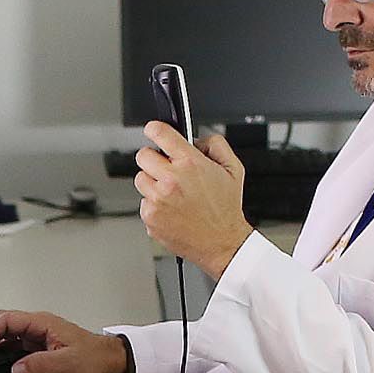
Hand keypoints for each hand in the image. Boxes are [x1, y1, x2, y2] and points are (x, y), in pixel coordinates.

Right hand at [0, 307, 131, 372]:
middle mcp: (38, 324)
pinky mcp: (38, 342)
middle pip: (2, 320)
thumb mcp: (66, 362)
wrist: (107, 358)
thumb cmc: (92, 356)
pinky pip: (13, 340)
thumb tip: (16, 369)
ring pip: (6, 329)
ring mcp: (37, 332)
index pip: (7, 320)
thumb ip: (39, 364)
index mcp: (42, 322)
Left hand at [135, 122, 251, 276]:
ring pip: (140, 179)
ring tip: (172, 192)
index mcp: (190, 164)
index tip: (153, 131)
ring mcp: (158, 200)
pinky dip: (154, 204)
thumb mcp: (233, 169)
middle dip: (154, 159)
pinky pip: (143, 202)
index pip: (160, 134)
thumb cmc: (226, 209)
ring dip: (152, 182)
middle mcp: (170, 180)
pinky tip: (171, 208)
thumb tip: (197, 138)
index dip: (154, 129)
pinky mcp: (150, 217)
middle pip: (143, 156)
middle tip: (166, 168)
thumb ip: (215, 145)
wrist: (221, 243)